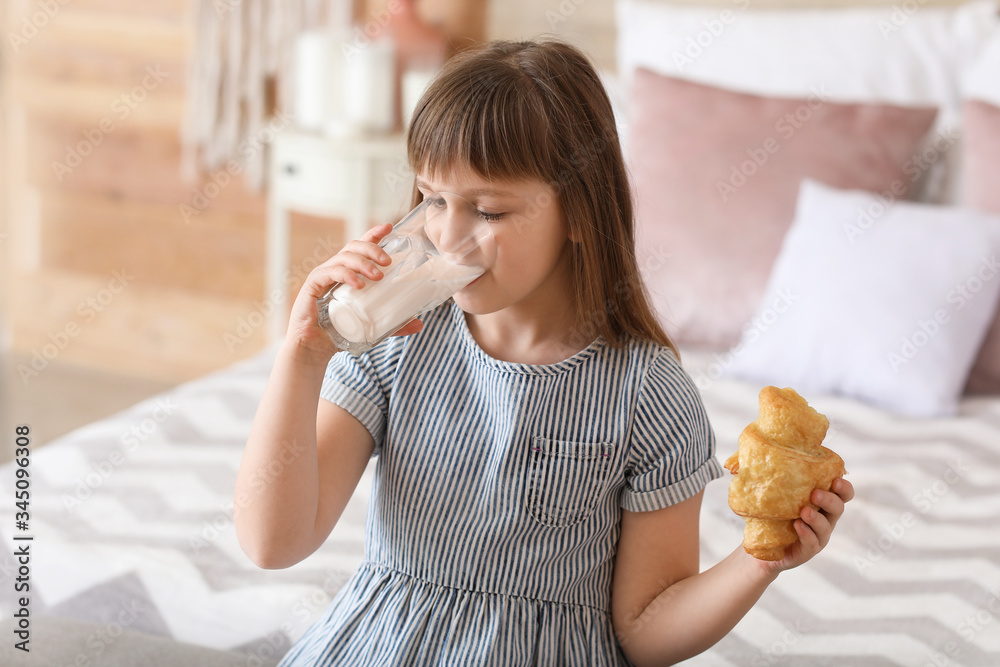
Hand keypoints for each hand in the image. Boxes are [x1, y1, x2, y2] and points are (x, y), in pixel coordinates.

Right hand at [284, 223, 423, 361]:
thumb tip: (419, 324)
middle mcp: (334, 271)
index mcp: (348, 274)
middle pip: (353, 247)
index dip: (373, 235)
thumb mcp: (372, 327)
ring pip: (343, 257)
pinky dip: (346, 275)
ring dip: (362, 263)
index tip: (389, 227)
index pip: (360, 248)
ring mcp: (322, 277)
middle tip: (388, 261)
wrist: (313, 350)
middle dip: (372, 249)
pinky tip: (359, 284)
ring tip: (378, 276)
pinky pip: (329, 273)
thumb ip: (393, 324)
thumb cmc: (338, 335)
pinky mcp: (312, 286)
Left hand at [760, 477, 854, 572]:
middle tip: (814, 493)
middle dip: (829, 499)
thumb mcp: (779, 496)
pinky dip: (806, 533)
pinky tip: (797, 525)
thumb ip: (782, 479)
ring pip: (826, 527)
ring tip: (804, 511)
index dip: (844, 488)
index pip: (843, 495)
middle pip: (838, 508)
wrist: (763, 549)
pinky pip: (812, 543)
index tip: (836, 480)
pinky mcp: (807, 551)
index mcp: (823, 504)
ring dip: (816, 518)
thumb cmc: (774, 517)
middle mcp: (825, 520)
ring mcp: (818, 537)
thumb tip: (768, 450)